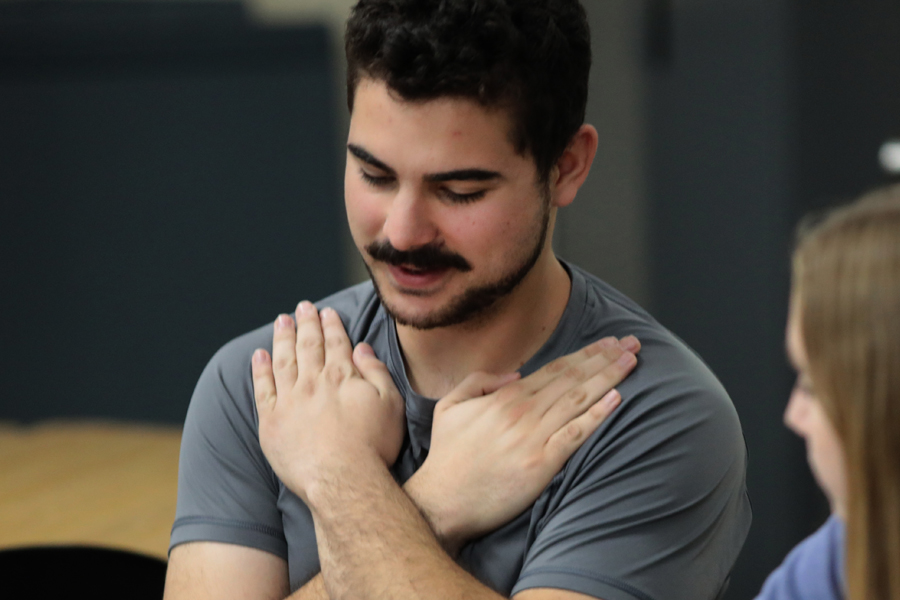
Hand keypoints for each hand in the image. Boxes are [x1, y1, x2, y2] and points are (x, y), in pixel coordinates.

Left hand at [251, 301, 404, 502]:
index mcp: (342, 376)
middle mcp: (313, 382)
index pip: (335, 343)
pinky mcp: (271, 422)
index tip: (327, 312)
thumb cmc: (373, 447)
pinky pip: (262, 388)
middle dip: (306, 323)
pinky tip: (259, 355)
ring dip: (282, 338)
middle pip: (308, 345)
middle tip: (303, 307)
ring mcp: (289, 401)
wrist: (343, 481)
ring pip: (283, 360)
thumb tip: (362, 349)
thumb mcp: (390, 405)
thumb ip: (376, 373)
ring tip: (282, 321)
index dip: (331, 325)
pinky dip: (260, 369)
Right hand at [405, 336, 639, 553]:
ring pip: (579, 400)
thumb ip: (479, 381)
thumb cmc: (447, 455)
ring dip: (609, 378)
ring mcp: (534, 438)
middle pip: (573, 379)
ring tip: (631, 362)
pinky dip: (598, 415)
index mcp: (504, 397)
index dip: (586, 354)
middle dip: (606, 358)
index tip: (609, 343)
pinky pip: (576, 434)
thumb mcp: (449, 406)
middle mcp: (523, 412)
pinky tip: (616, 399)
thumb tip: (514, 375)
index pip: (554, 369)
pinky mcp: (542, 464)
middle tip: (633, 344)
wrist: (442, 501)